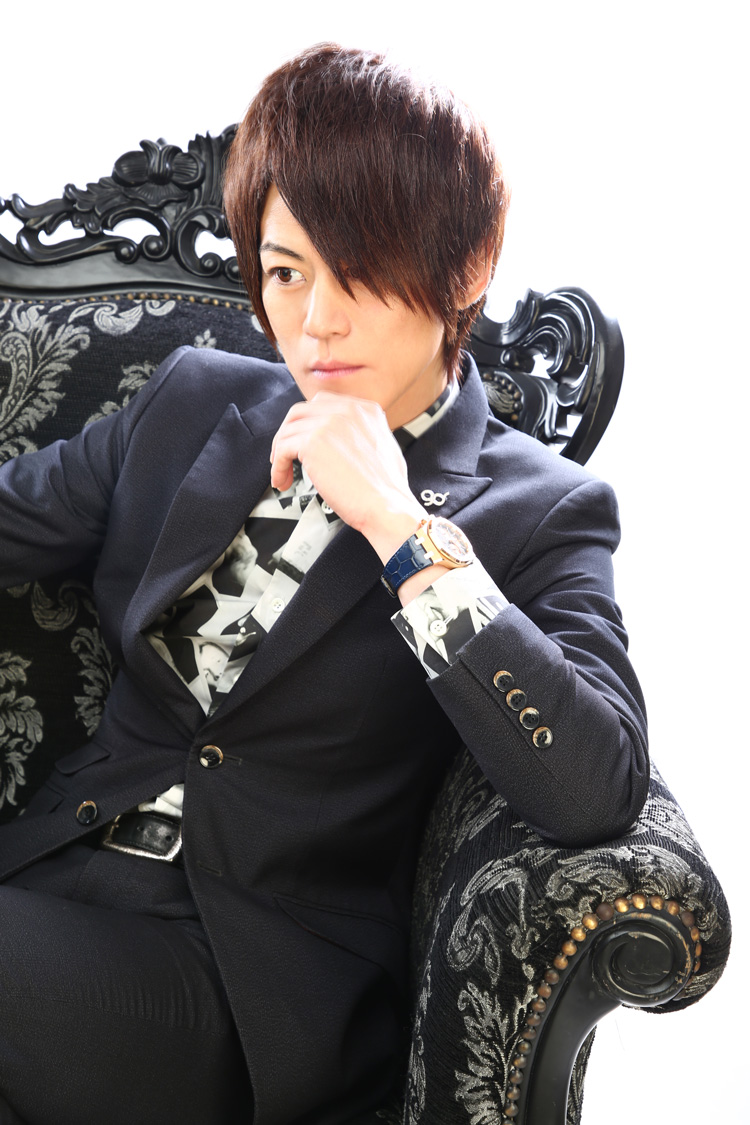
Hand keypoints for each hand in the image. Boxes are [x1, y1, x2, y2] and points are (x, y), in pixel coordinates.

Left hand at [270, 391, 425, 562]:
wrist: (388, 507)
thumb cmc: (387, 490)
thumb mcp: (383, 447)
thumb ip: (361, 435)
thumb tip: (339, 442)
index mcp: (365, 410)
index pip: (323, 404)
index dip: (307, 423)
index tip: (302, 440)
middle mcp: (348, 411)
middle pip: (301, 412)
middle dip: (289, 433)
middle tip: (286, 454)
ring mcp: (329, 424)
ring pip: (288, 430)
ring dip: (280, 453)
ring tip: (283, 473)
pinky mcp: (313, 442)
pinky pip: (283, 449)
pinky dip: (278, 466)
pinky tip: (282, 480)